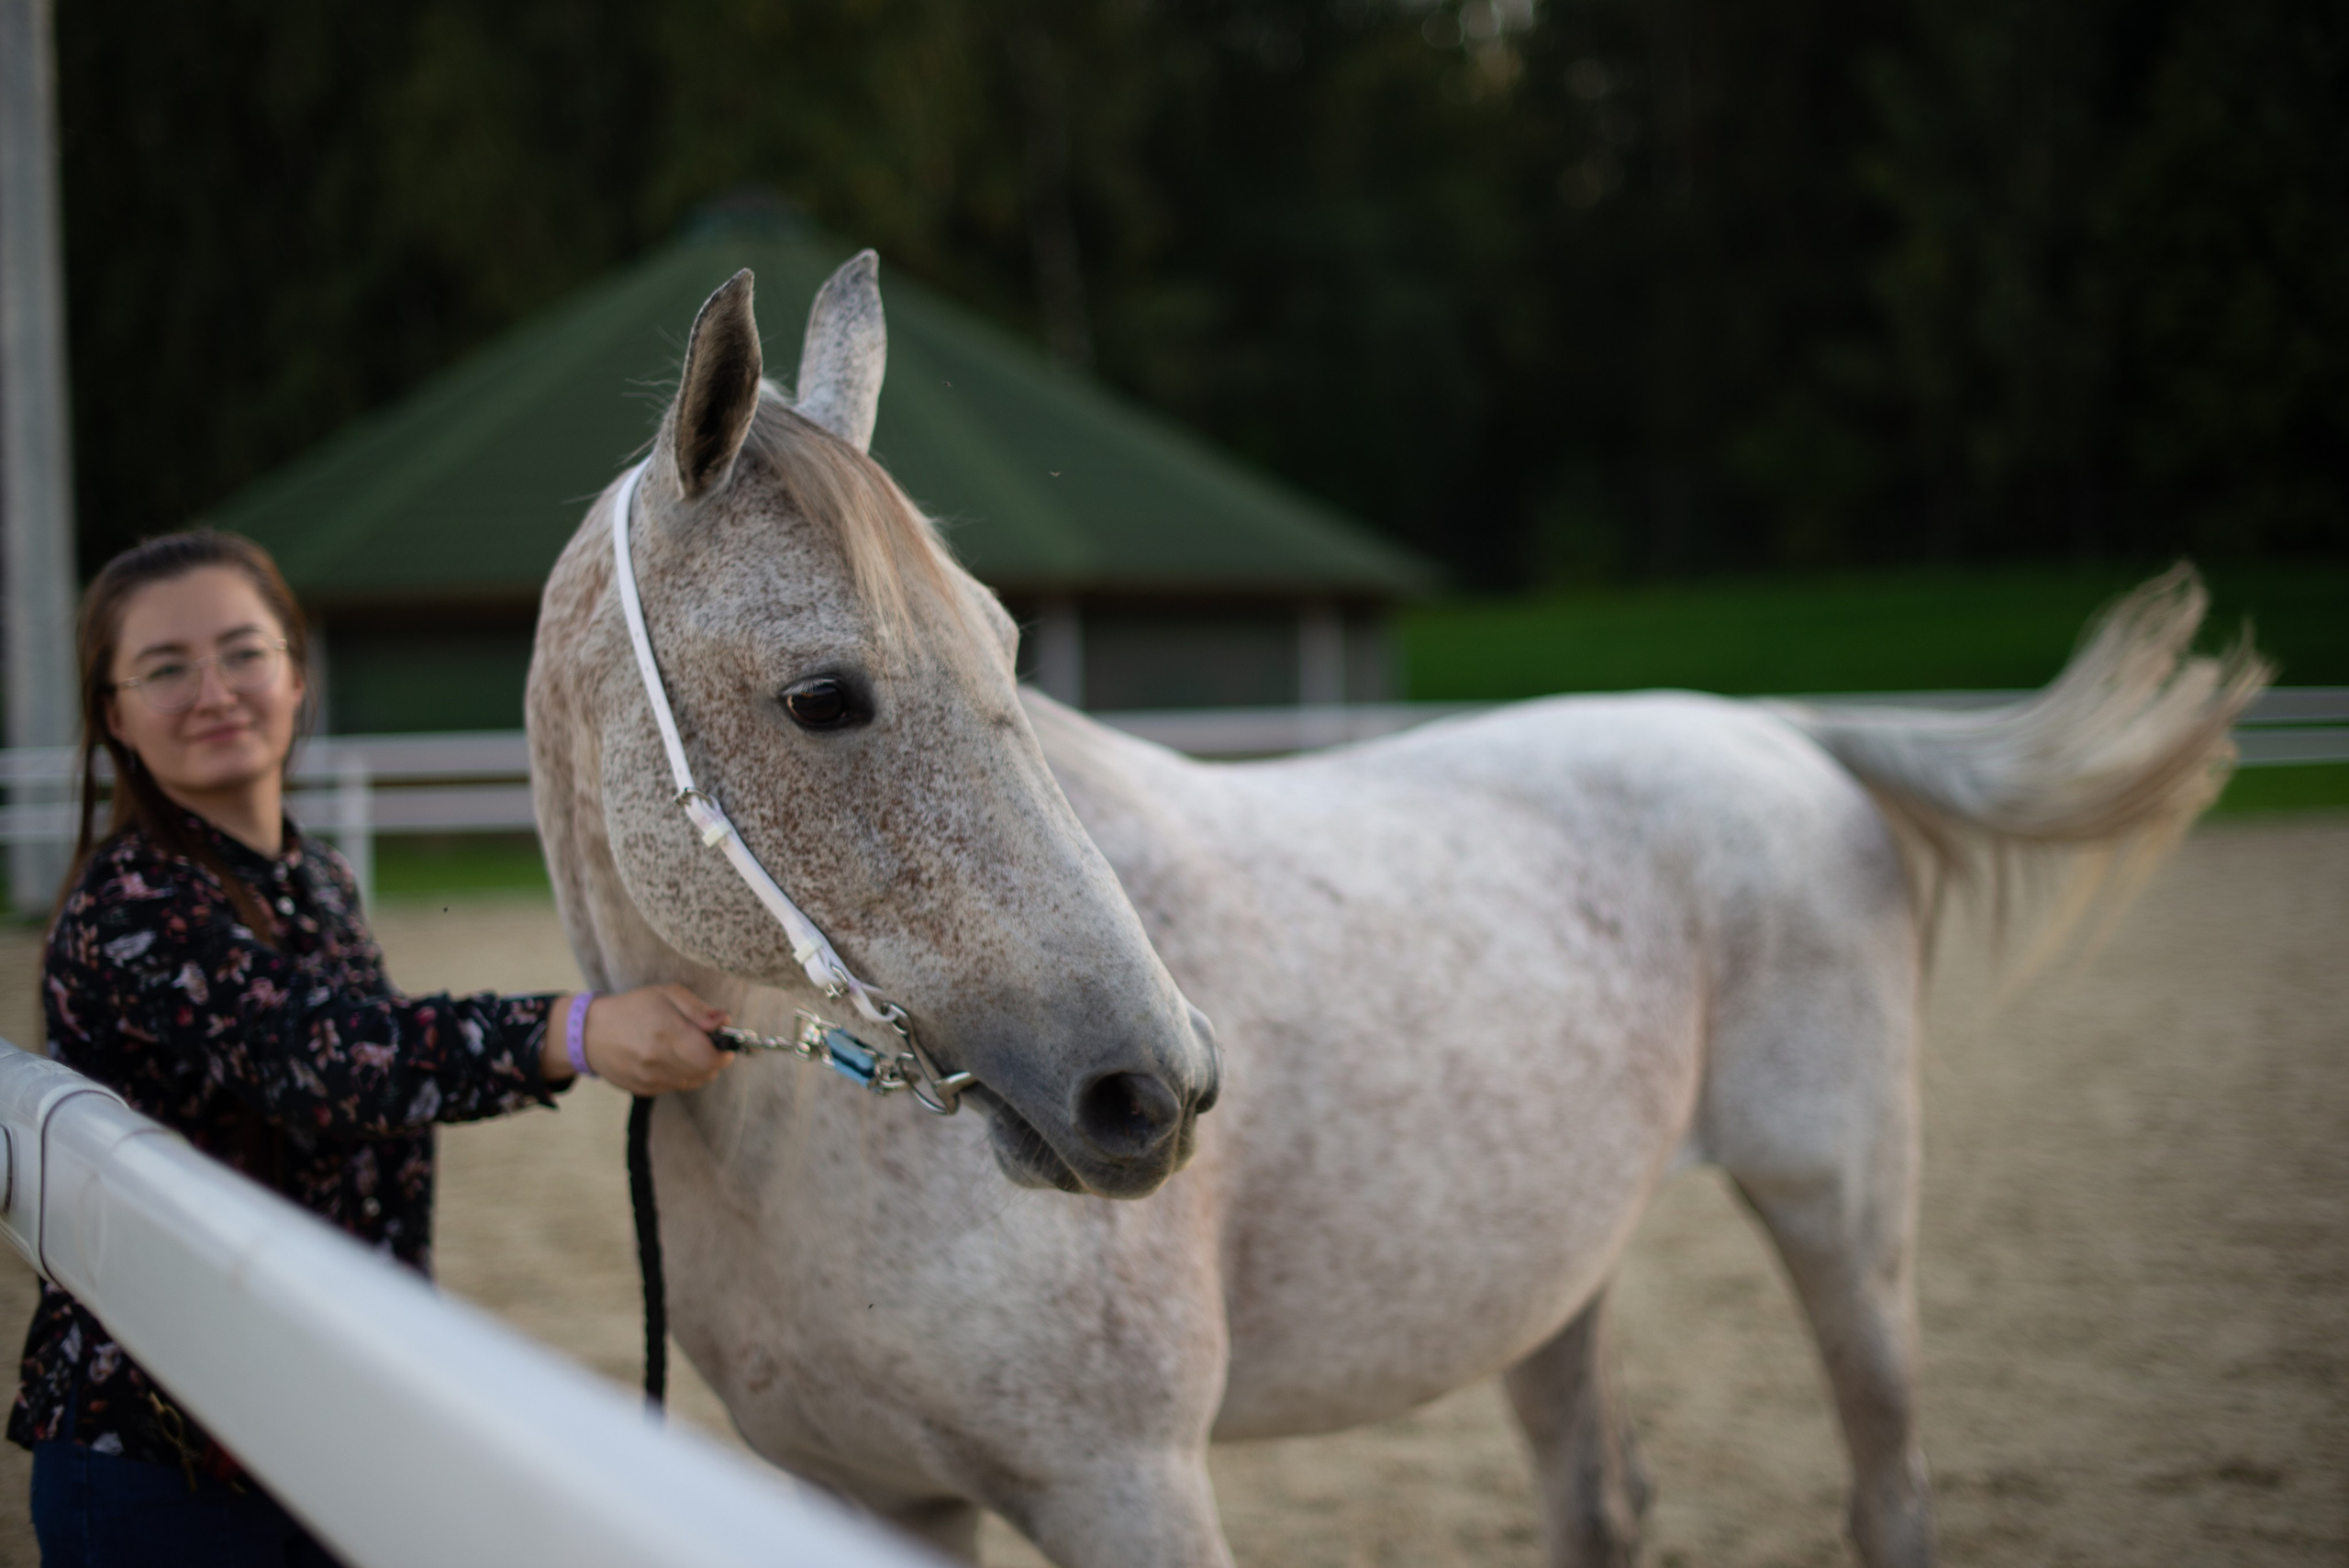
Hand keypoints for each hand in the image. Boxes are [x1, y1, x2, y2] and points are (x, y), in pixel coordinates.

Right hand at [545, 985, 732, 1094]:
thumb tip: (724, 1022)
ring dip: (699, 1068)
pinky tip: (670, 1059)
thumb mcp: (666, 994)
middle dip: (714, 1059)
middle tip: (708, 1044)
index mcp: (666, 1032)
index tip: (725, 1043)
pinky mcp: (643, 1089)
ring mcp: (650, 1078)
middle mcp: (658, 1060)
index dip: (724, 1051)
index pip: (710, 1056)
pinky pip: (675, 1086)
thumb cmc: (632, 1008)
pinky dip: (681, 1075)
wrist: (590, 1033)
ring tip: (686, 1049)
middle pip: (706, 1072)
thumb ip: (698, 1010)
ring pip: (692, 1081)